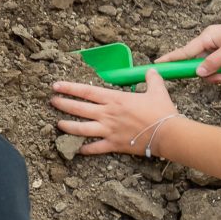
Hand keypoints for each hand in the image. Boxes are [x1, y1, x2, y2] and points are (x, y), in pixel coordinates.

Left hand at [50, 71, 181, 154]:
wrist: (168, 133)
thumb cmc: (162, 111)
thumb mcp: (158, 90)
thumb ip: (152, 79)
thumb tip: (152, 70)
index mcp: (115, 100)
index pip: (87, 91)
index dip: (69, 88)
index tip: (56, 86)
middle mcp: (107, 114)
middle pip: (79, 109)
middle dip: (63, 104)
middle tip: (52, 102)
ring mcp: (108, 130)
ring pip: (81, 129)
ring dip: (67, 126)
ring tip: (58, 124)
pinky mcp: (113, 144)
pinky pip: (95, 148)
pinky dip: (84, 149)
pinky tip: (76, 149)